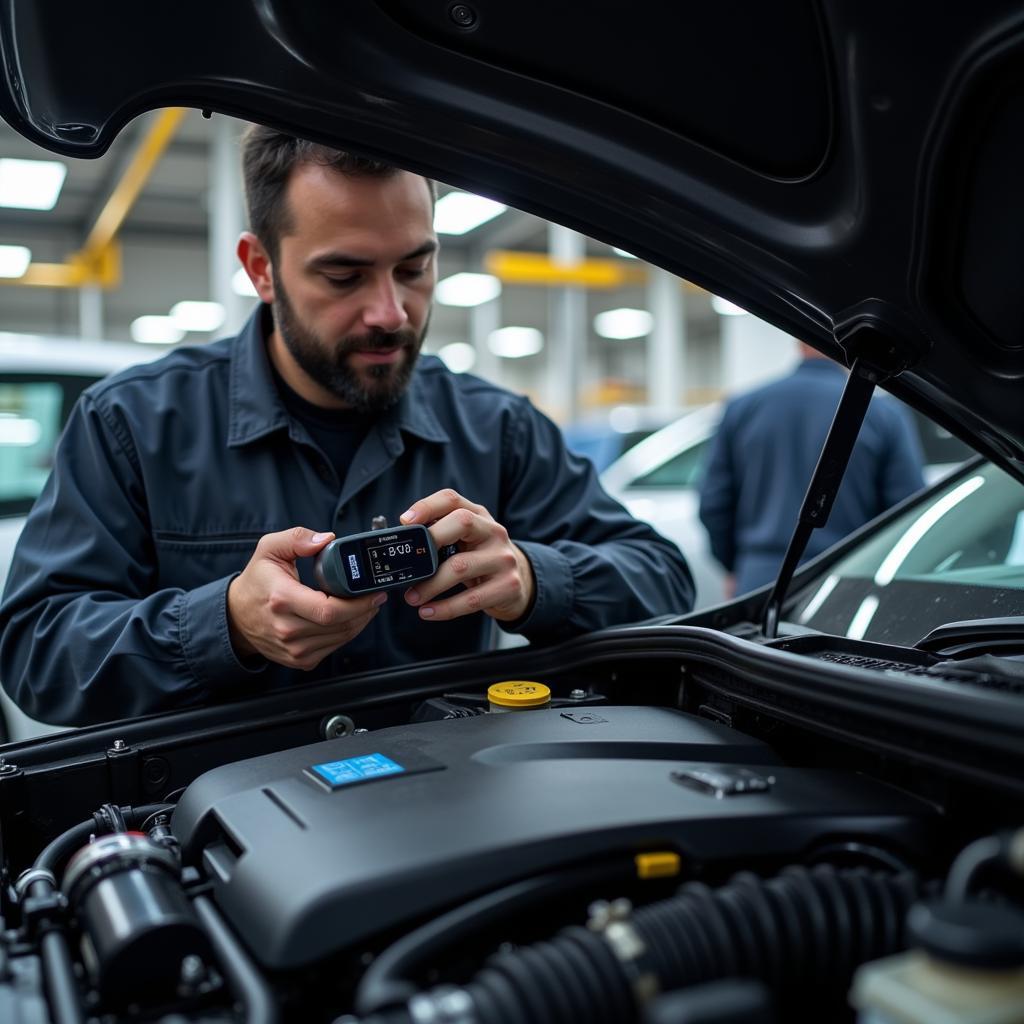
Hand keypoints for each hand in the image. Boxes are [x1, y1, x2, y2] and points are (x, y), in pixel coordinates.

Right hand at [227, 527, 385, 669]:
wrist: (236, 616)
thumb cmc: (257, 581)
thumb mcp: (269, 549)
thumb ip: (297, 538)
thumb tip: (327, 539)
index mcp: (282, 599)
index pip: (329, 610)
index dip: (358, 604)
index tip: (373, 592)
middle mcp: (287, 629)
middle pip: (340, 625)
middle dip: (365, 610)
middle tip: (375, 596)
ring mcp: (293, 649)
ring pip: (341, 638)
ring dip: (360, 621)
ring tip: (365, 605)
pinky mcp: (300, 660)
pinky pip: (334, 648)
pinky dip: (346, 633)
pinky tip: (348, 618)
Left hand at [399, 490, 534, 623]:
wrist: (519, 583)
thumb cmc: (481, 559)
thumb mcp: (466, 541)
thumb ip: (441, 536)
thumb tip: (403, 544)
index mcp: (479, 516)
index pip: (452, 500)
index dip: (427, 506)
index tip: (405, 521)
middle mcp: (494, 532)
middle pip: (461, 522)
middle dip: (430, 540)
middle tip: (409, 563)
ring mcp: (503, 558)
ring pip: (461, 566)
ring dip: (430, 585)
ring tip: (412, 597)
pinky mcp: (508, 585)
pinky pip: (471, 599)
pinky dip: (446, 608)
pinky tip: (428, 612)